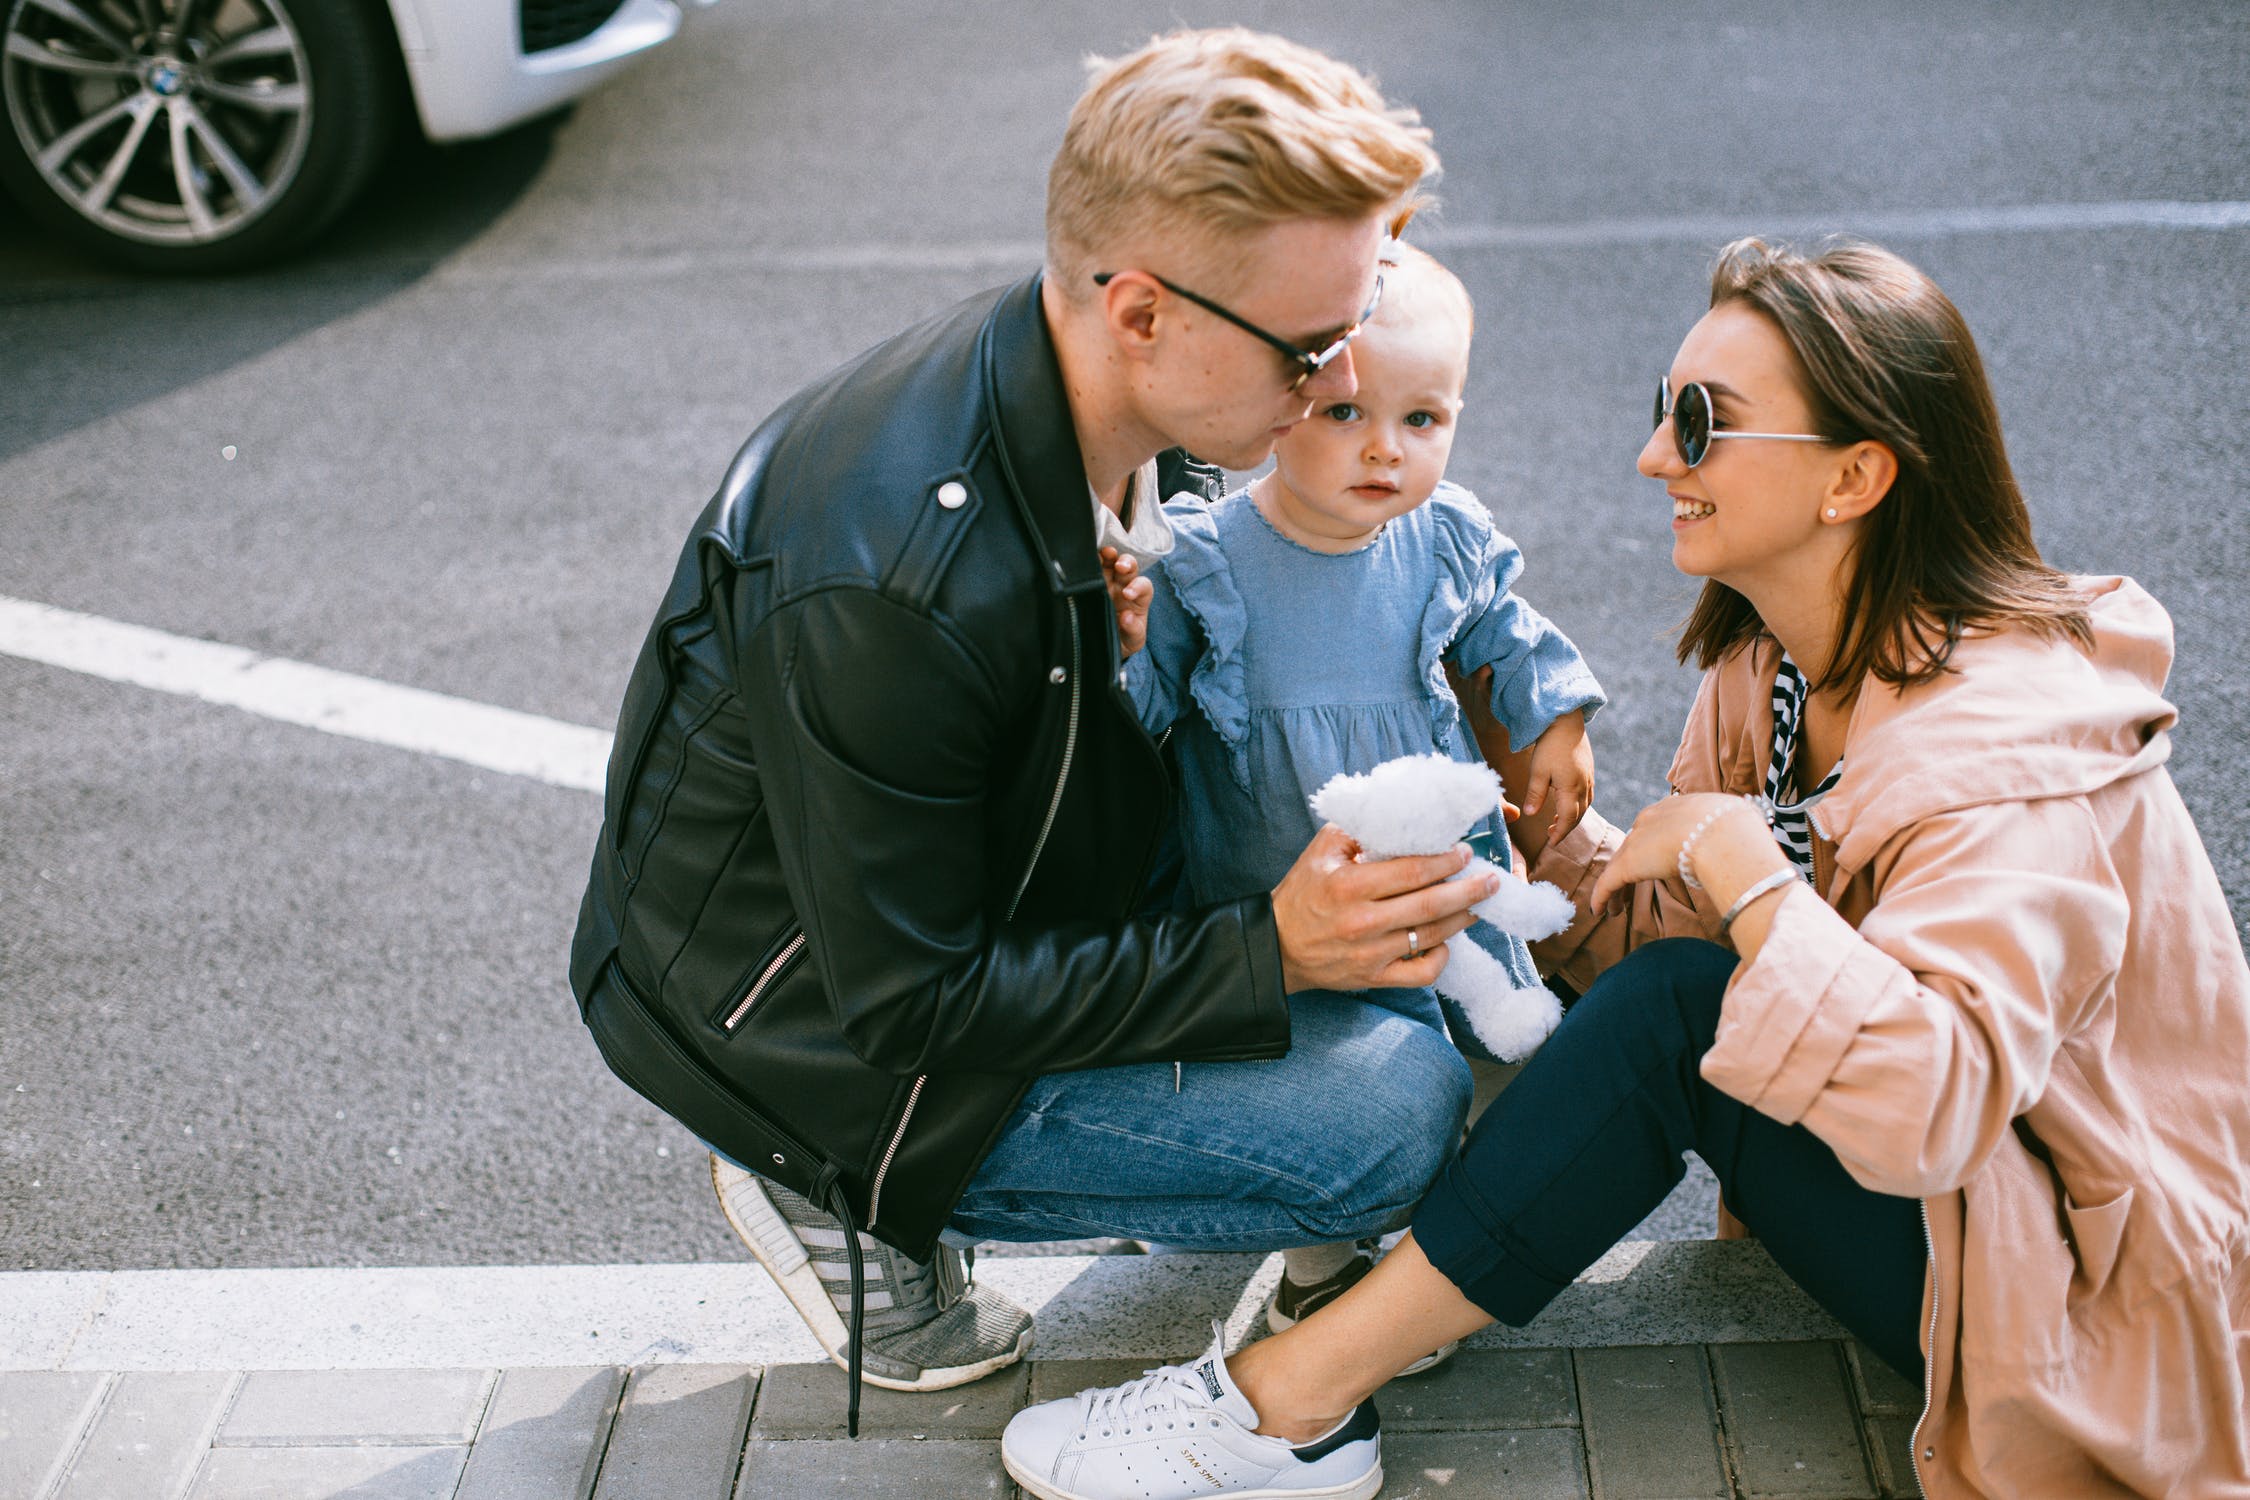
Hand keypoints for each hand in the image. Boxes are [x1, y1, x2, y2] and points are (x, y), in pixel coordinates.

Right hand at [1100, 546, 1152, 658]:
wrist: (1103, 646)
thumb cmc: (1123, 639)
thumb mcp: (1132, 640)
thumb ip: (1133, 630)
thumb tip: (1127, 617)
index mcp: (1139, 599)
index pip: (1144, 586)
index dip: (1137, 586)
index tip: (1127, 594)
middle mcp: (1124, 586)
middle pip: (1130, 567)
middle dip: (1127, 563)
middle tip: (1121, 566)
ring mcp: (1107, 582)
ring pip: (1111, 561)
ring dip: (1109, 555)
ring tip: (1106, 553)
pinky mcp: (1090, 582)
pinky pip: (1092, 566)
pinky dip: (1091, 558)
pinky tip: (1087, 557)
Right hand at [1271, 825, 1500, 993]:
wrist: (1277, 946)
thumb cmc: (1302, 893)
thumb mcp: (1321, 851)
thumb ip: (1359, 831)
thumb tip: (1401, 818)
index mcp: (1349, 885)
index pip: (1412, 871)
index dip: (1445, 861)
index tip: (1465, 852)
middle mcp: (1363, 921)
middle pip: (1431, 904)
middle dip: (1469, 889)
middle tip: (1491, 879)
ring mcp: (1371, 954)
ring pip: (1431, 936)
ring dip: (1462, 918)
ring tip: (1479, 904)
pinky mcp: (1374, 978)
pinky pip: (1420, 974)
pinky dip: (1440, 958)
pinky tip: (1447, 942)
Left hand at [1522, 711, 1592, 845]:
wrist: (1566, 722)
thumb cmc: (1549, 745)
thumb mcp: (1538, 771)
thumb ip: (1535, 794)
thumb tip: (1530, 814)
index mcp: (1571, 789)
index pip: (1568, 819)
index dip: (1560, 833)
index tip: (1551, 843)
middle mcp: (1584, 786)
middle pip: (1578, 815)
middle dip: (1566, 828)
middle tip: (1551, 836)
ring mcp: (1588, 779)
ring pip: (1584, 806)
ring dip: (1572, 818)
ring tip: (1556, 823)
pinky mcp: (1589, 771)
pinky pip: (1587, 796)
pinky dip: (1577, 806)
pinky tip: (1567, 804)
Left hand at [1586, 792, 1783, 917]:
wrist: (1722, 833)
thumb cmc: (1737, 828)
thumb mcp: (1735, 823)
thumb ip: (1732, 833)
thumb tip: (1750, 844)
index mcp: (1676, 809)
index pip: (1656, 830)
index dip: (1652, 849)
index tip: (1654, 864)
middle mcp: (1651, 820)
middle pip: (1634, 847)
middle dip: (1629, 868)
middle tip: (1627, 888)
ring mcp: (1638, 841)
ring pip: (1619, 867)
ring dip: (1616, 890)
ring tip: (1614, 910)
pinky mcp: (1628, 863)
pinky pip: (1609, 883)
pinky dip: (1602, 897)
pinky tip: (1599, 911)